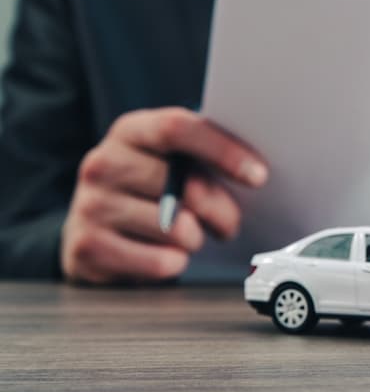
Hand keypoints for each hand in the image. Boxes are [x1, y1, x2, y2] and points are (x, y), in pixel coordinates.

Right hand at [61, 107, 267, 282]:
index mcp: (131, 131)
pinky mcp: (87, 247)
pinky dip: (176, 264)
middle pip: (186, 185)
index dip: (224, 151)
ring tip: (191, 237)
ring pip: (175, 227)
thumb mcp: (174, 162)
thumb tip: (258, 171)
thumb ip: (206, 157)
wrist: (95, 229)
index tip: (259, 176)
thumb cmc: (152, 191)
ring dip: (197, 239)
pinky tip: (168, 256)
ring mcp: (90, 205)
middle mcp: (103, 163)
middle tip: (231, 225)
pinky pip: (160, 262)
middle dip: (223, 211)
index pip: (178, 128)